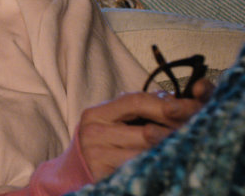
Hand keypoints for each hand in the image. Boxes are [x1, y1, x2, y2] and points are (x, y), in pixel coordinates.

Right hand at [77, 78, 213, 180]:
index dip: (167, 103)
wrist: (75, 172)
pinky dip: (157, 164)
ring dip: (169, 149)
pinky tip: (166, 160)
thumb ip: (138, 109)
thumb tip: (177, 98)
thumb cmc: (103, 144)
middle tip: (197, 129)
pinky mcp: (104, 174)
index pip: (136, 101)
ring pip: (147, 152)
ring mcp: (97, 154)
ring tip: (184, 146)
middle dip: (175, 130)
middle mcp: (93, 131)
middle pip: (146, 129)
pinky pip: (141, 168)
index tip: (192, 106)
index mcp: (96, 113)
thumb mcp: (114, 122)